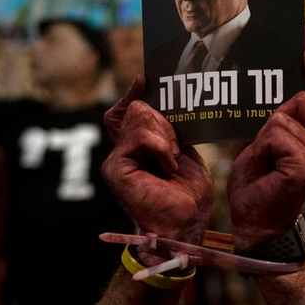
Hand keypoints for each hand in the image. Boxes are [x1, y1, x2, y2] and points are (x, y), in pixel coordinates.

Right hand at [101, 84, 212, 248]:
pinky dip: (161, 148)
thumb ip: (169, 131)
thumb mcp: (183, 153)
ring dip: (164, 136)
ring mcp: (116, 161)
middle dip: (163, 122)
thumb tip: (163, 102)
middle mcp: (122, 153)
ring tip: (172, 161)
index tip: (145, 78)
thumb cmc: (188, 196)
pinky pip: (140, 137)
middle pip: (136, 109)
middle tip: (176, 148)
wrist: (187, 225)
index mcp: (136, 149)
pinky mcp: (116, 168)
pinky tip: (168, 167)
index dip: (133, 93)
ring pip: (138, 118)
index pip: (125, 112)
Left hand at [227, 51, 304, 249]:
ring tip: (266, 163)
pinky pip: (276, 134)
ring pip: (282, 118)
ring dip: (265, 137)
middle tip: (267, 149)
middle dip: (275, 118)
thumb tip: (294, 90)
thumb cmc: (258, 185)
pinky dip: (263, 147)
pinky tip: (267, 168)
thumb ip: (286, 121)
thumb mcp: (270, 144)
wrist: (254, 222)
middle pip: (302, 100)